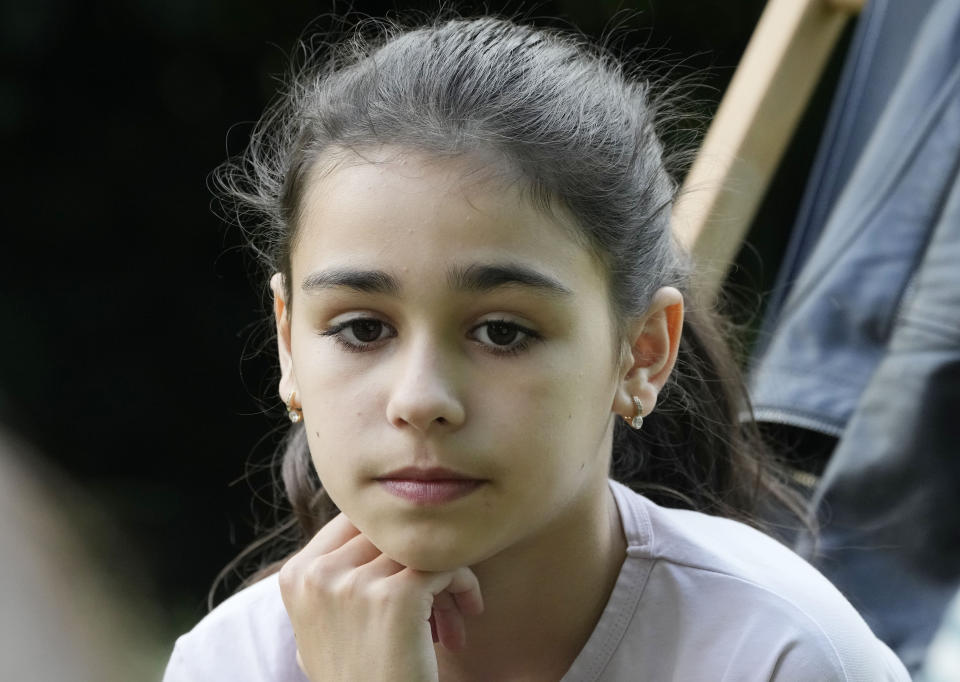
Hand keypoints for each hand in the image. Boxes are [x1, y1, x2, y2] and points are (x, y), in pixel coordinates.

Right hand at [278, 513, 484, 680]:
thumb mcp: (328, 623)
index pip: (354, 521)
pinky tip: (468, 613)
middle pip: (388, 532)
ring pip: (420, 546)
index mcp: (296, 575)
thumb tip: (367, 520)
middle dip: (420, 560)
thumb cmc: (362, 677)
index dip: (391, 542)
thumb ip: (336, 573)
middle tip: (440, 598)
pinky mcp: (396, 596)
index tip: (413, 572)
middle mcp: (318, 575)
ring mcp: (354, 583)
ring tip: (454, 613)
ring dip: (446, 575)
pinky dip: (465, 584)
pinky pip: (446, 565)